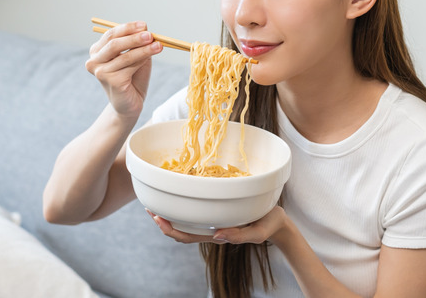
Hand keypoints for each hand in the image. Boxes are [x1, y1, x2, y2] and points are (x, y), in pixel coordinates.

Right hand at [86, 21, 161, 118]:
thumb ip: (137, 43)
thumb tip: (145, 28)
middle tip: (150, 35)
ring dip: (144, 49)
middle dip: (134, 38)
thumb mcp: (135, 56)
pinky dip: (142, 59)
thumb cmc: (132, 78)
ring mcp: (100, 72)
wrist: (130, 103)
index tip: (144, 25)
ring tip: (158, 45)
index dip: (128, 28)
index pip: (111, 34)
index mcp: (97, 51)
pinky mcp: (111, 81)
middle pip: (114, 43)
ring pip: (125, 55)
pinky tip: (152, 56)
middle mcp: (94, 61)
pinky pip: (130, 66)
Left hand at [148, 206, 288, 244]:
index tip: (157, 218)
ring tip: (157, 198)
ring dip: (170, 210)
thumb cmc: (268, 226)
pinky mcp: (219, 209)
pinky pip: (198, 208)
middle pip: (180, 229)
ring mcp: (214, 219)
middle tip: (148, 206)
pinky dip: (185, 201)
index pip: (186, 236)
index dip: (169, 229)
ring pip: (186, 218)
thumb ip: (240, 236)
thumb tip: (217, 236)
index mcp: (216, 235)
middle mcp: (211, 228)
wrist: (277, 221)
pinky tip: (181, 190)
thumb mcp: (258, 233)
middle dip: (162, 220)